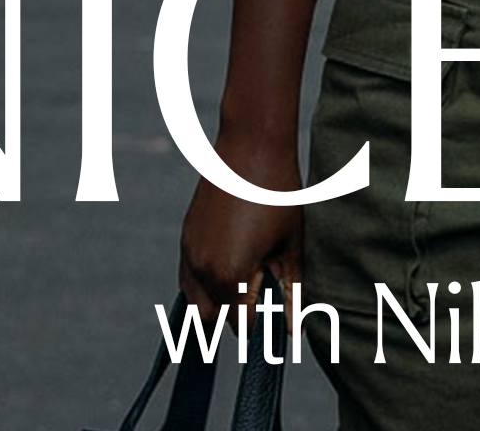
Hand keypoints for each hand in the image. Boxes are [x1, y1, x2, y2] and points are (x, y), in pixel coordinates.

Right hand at [178, 132, 307, 314]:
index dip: (261, 325)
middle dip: (236, 316)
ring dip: (217, 303)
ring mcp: (188, 254)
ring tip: (248, 282)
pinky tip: (230, 270)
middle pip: (212, 318)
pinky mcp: (185, 239)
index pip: (239, 324)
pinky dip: (204, 285)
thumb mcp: (292, 246)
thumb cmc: (280, 196)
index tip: (275, 319)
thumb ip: (292, 291)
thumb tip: (294, 330)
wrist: (251, 149)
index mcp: (230, 275)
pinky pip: (187, 279)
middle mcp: (201, 270)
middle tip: (263, 299)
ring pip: (194, 302)